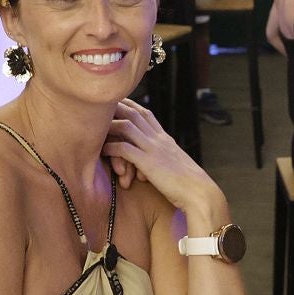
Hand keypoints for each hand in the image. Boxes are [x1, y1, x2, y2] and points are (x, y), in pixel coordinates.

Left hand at [103, 98, 219, 216]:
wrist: (200, 192)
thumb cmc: (189, 184)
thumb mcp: (175, 165)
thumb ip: (164, 158)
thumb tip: (154, 161)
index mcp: (165, 139)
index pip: (146, 113)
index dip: (130, 105)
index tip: (117, 102)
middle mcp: (159, 139)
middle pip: (135, 113)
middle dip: (116, 107)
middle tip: (98, 104)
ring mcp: (154, 149)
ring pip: (127, 126)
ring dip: (109, 125)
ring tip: (94, 127)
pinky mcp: (149, 163)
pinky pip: (125, 149)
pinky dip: (111, 148)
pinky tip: (102, 151)